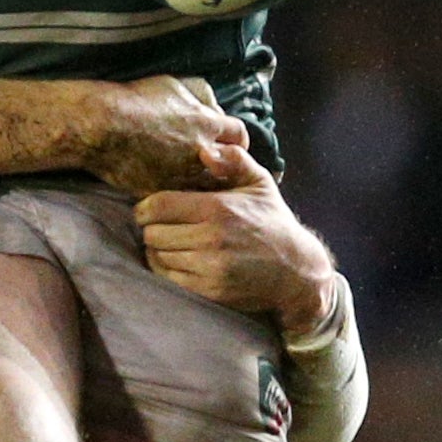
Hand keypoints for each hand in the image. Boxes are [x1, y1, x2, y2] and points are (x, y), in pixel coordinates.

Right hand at [63, 75, 257, 195]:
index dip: (234, 141)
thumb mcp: (173, 84)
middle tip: (215, 169)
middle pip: (229, 168)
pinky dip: (177, 198)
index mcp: (207, 123)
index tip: (226, 145)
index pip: (239, 136)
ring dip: (201, 186)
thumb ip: (200, 94)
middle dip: (224, 169)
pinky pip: (177, 201)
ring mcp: (181, 175)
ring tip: (192, 184)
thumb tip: (213, 105)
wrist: (102, 125)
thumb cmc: (135, 100)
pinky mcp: (161, 192)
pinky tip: (171, 194)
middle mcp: (201, 152)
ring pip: (205, 189)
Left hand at [133, 174, 338, 340]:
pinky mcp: (210, 290)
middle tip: (160, 227)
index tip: (146, 209)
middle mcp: (211, 238)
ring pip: (158, 257)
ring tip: (169, 243)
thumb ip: (234, 160)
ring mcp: (210, 267)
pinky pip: (169, 278)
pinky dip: (167, 270)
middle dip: (151, 229)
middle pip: (152, 233)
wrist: (297, 271)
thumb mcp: (260, 183)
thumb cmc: (273, 222)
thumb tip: (205, 151)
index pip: (158, 206)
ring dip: (158, 250)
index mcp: (218, 208)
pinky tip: (177, 261)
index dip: (144, 207)